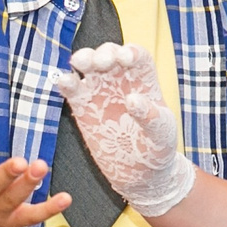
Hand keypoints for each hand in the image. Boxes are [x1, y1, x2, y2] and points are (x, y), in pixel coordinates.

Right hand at [58, 44, 194, 216]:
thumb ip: (150, 116)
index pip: (136, 56)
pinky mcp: (82, 107)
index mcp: (143, 80)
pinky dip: (66, 81)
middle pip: (109, 54)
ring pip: (87, 65)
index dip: (130, 52)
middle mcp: (120, 80)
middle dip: (103, 53)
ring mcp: (99, 92)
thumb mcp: (161, 134)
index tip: (125, 59)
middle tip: (100, 63)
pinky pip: (71, 88)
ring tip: (80, 64)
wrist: (140, 174)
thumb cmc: (157, 150)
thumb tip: (132, 100)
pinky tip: (64, 81)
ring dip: (82, 59)